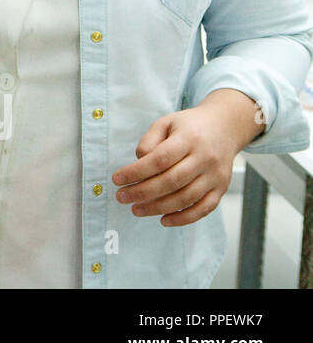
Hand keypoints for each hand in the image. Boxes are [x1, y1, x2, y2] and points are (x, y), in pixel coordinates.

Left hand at [111, 89, 263, 227]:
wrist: (225, 127)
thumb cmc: (189, 126)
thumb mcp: (166, 123)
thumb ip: (149, 141)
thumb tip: (138, 163)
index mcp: (189, 139)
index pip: (160, 159)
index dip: (136, 172)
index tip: (117, 179)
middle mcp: (205, 158)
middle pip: (171, 181)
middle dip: (143, 193)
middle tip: (122, 197)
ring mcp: (215, 175)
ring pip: (186, 198)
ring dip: (158, 208)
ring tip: (136, 209)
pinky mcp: (221, 188)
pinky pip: (204, 209)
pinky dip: (184, 218)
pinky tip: (164, 220)